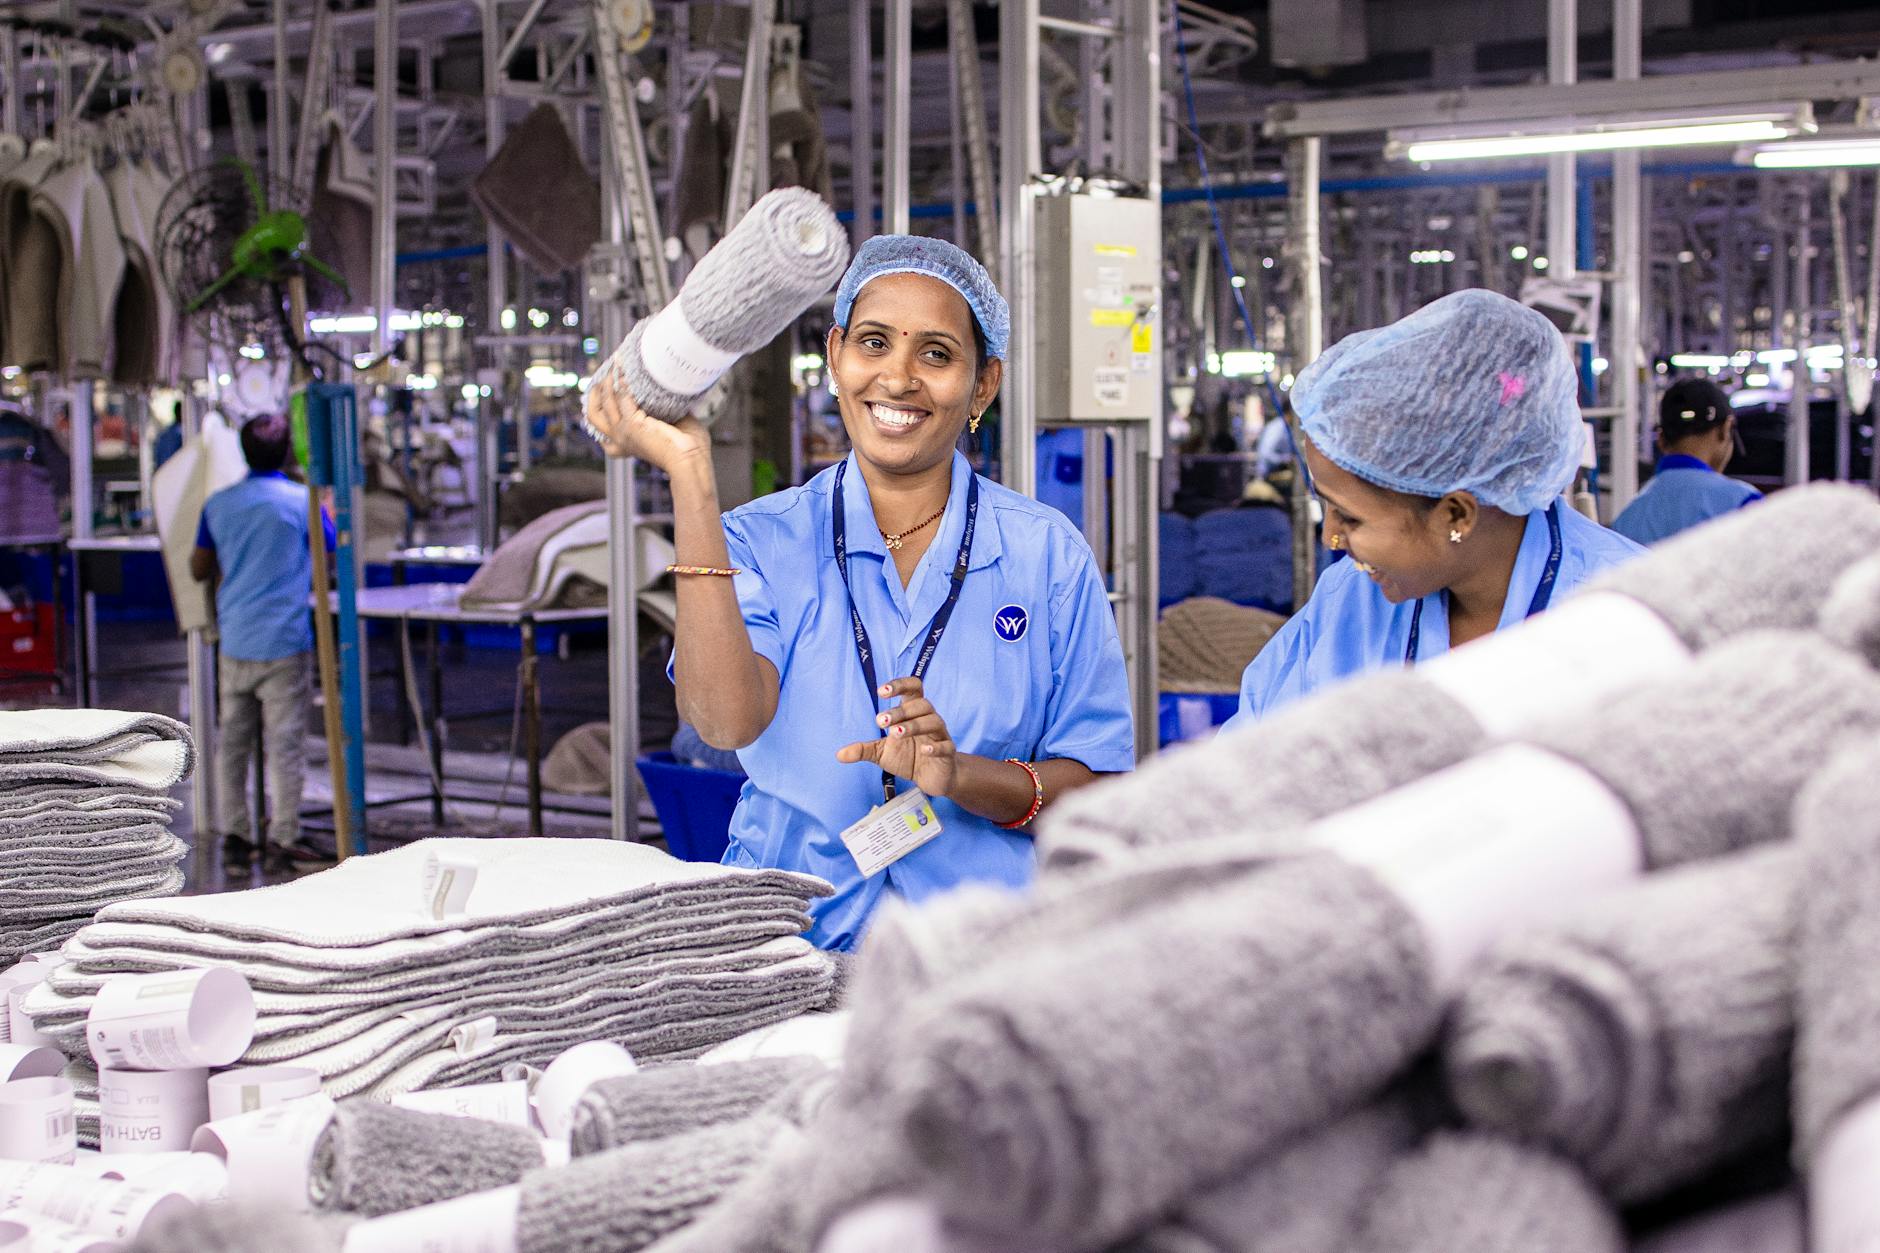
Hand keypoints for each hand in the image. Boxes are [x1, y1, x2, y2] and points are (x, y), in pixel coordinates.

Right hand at [583, 367, 710, 474]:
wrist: (691, 460)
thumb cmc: (688, 448)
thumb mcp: (672, 425)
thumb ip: (665, 410)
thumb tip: (671, 389)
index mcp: (627, 444)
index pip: (602, 428)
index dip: (601, 406)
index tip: (608, 388)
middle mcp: (620, 440)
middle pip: (593, 415)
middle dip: (595, 393)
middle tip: (605, 375)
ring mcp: (624, 432)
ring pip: (605, 403)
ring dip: (609, 381)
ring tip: (617, 363)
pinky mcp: (632, 424)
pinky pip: (622, 396)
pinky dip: (623, 381)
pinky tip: (626, 369)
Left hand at [835, 677, 957, 799]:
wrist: (933, 778)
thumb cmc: (908, 757)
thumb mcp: (882, 753)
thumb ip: (863, 750)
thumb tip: (839, 754)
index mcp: (913, 713)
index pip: (913, 688)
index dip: (899, 685)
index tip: (881, 692)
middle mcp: (929, 719)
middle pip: (921, 704)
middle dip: (899, 711)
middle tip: (880, 722)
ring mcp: (940, 736)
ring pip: (934, 721)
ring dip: (914, 725)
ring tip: (895, 733)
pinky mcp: (947, 754)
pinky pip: (946, 746)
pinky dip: (935, 746)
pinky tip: (923, 750)